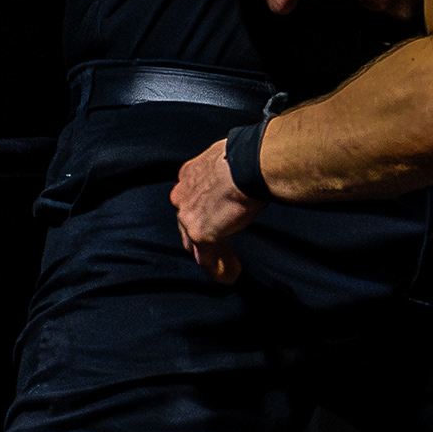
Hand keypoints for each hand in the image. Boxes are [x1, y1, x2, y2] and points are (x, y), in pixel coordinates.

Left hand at [170, 136, 260, 283]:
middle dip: (200, 236)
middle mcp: (183, 194)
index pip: (189, 200)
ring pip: (194, 244)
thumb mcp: (232, 158)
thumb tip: (247, 168)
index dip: (200, 212)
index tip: (214, 219)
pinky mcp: (201, 233)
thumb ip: (229, 170)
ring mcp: (189, 216)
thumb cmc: (249, 155)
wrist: (250, 162)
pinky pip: (208, 259)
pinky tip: (230, 276)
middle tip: (219, 247)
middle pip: (186, 224)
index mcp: (190, 173)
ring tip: (227, 267)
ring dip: (211, 255)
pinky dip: (220, 269)